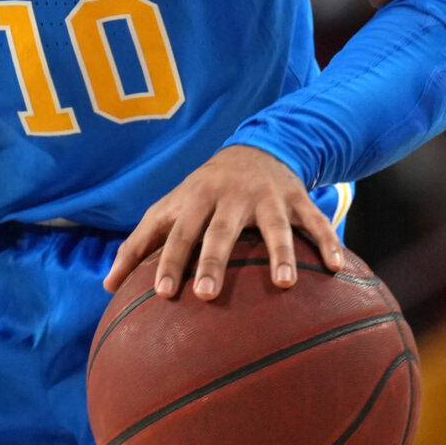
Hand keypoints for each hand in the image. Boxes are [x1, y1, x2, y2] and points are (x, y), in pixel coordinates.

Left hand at [103, 145, 342, 300]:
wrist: (255, 149)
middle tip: (208, 295)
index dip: (169, 262)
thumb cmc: (203, 192)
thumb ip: (140, 244)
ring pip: (274, 227)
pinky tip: (337, 268)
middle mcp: (230, 198)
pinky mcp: (298, 200)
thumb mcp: (171, 208)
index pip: (178, 234)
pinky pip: (316, 222)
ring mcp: (267, 198)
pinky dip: (328, 242)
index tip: (163, 294)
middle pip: (220, 232)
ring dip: (279, 253)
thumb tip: (108, 286)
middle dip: (213, 261)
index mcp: (196, 201)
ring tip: (284, 284)